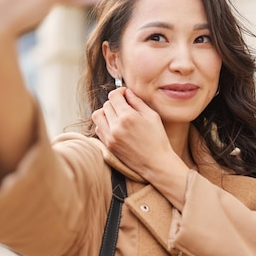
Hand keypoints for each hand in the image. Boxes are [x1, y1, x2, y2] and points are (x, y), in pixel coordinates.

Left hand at [92, 88, 189, 209]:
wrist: (156, 164)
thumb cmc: (158, 139)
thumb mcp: (152, 116)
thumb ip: (138, 102)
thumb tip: (127, 92)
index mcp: (128, 117)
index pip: (114, 96)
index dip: (119, 91)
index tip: (125, 94)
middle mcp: (116, 126)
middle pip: (106, 104)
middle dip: (115, 102)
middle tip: (124, 105)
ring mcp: (110, 137)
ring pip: (97, 116)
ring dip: (105, 112)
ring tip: (117, 115)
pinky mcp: (108, 146)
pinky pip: (98, 129)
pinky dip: (104, 124)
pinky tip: (115, 126)